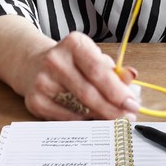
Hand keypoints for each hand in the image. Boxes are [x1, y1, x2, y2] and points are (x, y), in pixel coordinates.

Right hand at [19, 31, 139, 120]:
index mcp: (74, 44)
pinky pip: (65, 118)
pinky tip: (93, 121)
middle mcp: (56, 61)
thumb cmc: (71, 61)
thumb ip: (112, 68)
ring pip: (78, 107)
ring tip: (116, 120)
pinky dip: (83, 121)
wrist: (33, 63)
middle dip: (112, 108)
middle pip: (89, 91)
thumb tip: (131, 78)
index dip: (117, 90)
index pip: (98, 70)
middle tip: (128, 117)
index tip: (132, 103)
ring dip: (101, 117)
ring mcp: (43, 82)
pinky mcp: (35, 101)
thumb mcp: (91, 55)